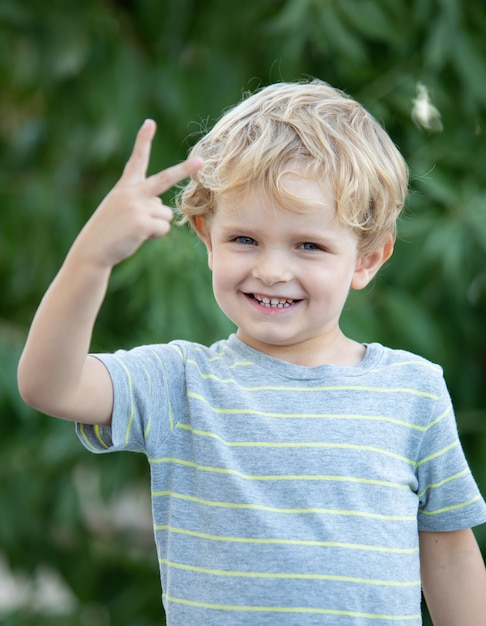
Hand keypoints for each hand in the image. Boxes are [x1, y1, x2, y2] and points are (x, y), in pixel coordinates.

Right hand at [74, 119, 202, 268]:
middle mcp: (132, 193)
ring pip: (166, 214)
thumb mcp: (121, 210)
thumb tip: (165, 210)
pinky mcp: (143, 223)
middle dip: (185, 169)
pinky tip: (137, 237)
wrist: (93, 250)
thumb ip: (142, 203)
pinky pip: (163, 228)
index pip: (136, 160)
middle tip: (202, 161)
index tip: (150, 123)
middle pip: (165, 178)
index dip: (143, 140)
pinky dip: (154, 236)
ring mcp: (138, 207)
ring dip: (156, 225)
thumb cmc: (109, 232)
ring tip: (135, 230)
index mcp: (125, 187)